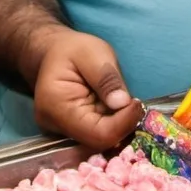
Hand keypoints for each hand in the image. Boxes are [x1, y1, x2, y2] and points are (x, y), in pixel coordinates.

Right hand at [31, 28, 143, 148]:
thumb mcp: (93, 53)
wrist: (53, 53)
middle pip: (99, 141)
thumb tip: (123, 104)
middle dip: (123, 124)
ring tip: (123, 102)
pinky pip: (96, 135)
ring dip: (119, 125)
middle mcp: (55, 127)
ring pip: (100, 141)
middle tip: (135, 103)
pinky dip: (112, 124)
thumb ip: (106, 78)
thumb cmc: (72, 49)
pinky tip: (115, 107)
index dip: (123, 123)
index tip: (136, 103)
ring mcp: (62, 132)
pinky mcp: (72, 132)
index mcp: (56, 106)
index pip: (96, 133)